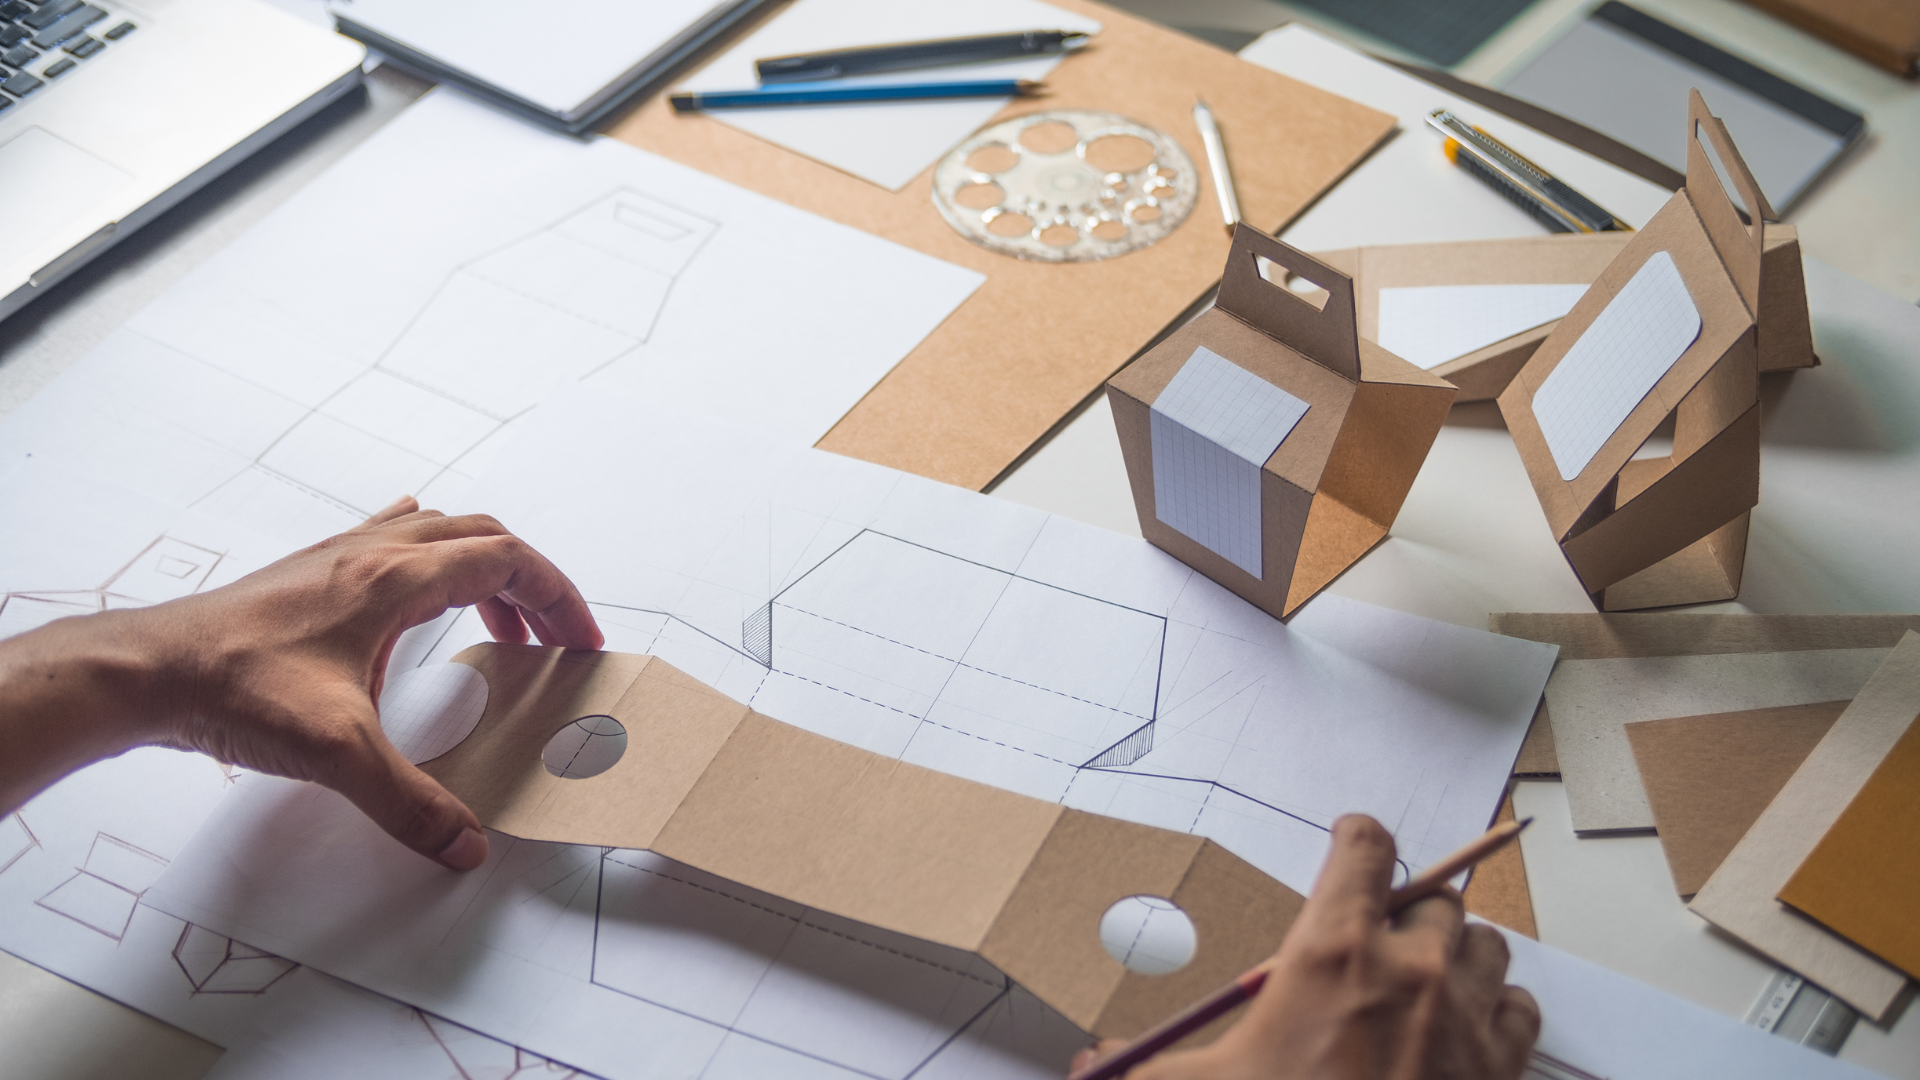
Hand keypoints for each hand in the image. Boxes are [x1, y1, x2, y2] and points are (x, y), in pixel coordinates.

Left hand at [0, 497, 601, 869]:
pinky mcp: (307, 576)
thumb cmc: (235, 689)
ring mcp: (337, 557)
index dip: (557, 597)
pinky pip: (388, 540)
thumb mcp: (338, 754)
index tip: (580, 638)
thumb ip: (411, 803)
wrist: (146, 671)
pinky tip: (417, 576)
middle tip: (552, 638)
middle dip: (530, 586)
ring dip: (483, 571)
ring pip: (438, 534)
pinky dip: (428, 555)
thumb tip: (467, 847)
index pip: (506, 561)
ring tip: (497, 624)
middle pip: (482, 539)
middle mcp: (372, 553)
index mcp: (394, 578)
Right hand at [1071, 815, 1538, 1079]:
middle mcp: (1409, 968)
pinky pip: (1520, 1007)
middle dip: (1409, 911)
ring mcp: (1466, 1015)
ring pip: (1484, 945)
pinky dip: (1499, 1010)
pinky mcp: (1505, 1067)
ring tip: (1426, 983)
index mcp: (1333, 951)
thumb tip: (1095, 1060)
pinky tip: (1467, 1031)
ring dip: (1458, 953)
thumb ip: (1145, 1064)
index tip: (1351, 838)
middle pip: (1435, 897)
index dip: (1357, 835)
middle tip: (1380, 941)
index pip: (1366, 848)